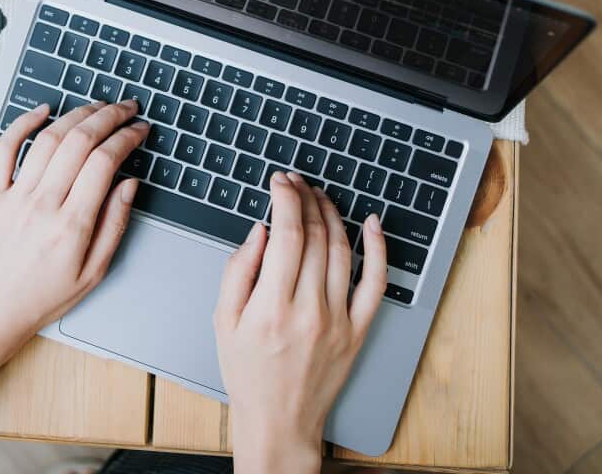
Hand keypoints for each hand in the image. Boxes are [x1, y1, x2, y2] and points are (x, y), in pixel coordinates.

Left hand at [0, 100, 147, 390]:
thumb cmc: (42, 297)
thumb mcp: (93, 273)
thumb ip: (114, 225)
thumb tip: (130, 184)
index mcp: (72, 226)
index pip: (105, 163)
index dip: (126, 138)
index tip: (139, 130)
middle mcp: (43, 204)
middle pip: (79, 142)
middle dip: (108, 116)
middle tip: (126, 108)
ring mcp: (13, 196)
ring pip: (48, 139)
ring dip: (76, 115)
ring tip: (96, 107)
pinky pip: (4, 148)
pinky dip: (23, 123)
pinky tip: (43, 110)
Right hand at [214, 172, 386, 472]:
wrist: (279, 420)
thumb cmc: (247, 372)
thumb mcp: (223, 321)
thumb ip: (238, 271)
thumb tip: (261, 230)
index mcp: (271, 307)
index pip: (287, 235)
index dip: (285, 199)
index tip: (279, 182)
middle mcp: (309, 310)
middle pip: (316, 237)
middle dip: (306, 199)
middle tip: (296, 182)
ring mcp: (339, 320)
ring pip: (343, 251)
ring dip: (332, 215)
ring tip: (319, 196)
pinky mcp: (358, 330)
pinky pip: (376, 283)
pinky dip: (378, 249)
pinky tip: (372, 224)